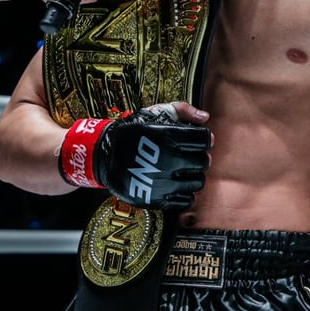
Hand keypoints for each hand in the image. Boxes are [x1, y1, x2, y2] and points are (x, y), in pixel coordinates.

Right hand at [59, 103, 211, 210]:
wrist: (104, 156)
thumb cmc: (132, 132)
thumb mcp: (154, 112)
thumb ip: (183, 110)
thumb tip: (205, 117)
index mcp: (169, 137)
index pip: (204, 139)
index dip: (204, 138)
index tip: (198, 139)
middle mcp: (168, 160)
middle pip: (203, 162)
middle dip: (200, 157)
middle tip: (190, 155)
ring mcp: (163, 182)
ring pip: (198, 182)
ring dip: (194, 175)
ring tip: (183, 170)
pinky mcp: (158, 199)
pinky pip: (187, 200)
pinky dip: (186, 193)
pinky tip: (177, 184)